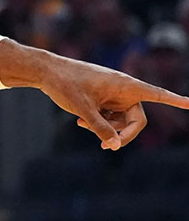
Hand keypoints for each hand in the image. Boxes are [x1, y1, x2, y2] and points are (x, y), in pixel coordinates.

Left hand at [3, 42, 188, 149]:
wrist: (47, 73)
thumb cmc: (65, 84)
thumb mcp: (82, 109)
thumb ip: (100, 128)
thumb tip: (115, 146)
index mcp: (125, 85)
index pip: (157, 94)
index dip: (175, 101)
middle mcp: (124, 90)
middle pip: (137, 120)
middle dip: (123, 134)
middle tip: (107, 147)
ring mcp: (114, 96)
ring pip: (122, 122)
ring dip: (107, 129)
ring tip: (83, 126)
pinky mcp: (105, 100)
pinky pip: (110, 119)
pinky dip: (100, 124)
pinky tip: (81, 124)